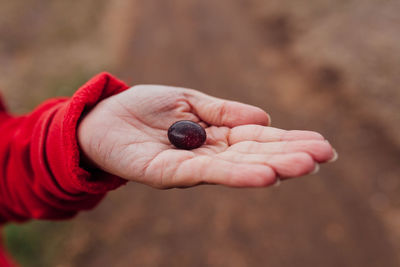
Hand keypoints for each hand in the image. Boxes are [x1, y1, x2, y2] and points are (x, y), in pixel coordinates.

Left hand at [77, 85, 336, 188]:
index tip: (321, 144)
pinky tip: (264, 174)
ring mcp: (190, 167)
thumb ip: (224, 112)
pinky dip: (236, 174)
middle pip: (253, 155)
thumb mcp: (189, 100)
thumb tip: (264, 117)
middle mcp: (208, 156)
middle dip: (288, 156)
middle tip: (324, 156)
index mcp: (214, 137)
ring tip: (304, 165)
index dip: (288, 141)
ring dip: (271, 166)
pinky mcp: (168, 174)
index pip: (257, 140)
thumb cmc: (144, 108)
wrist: (102, 118)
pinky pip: (206, 173)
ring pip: (236, 168)